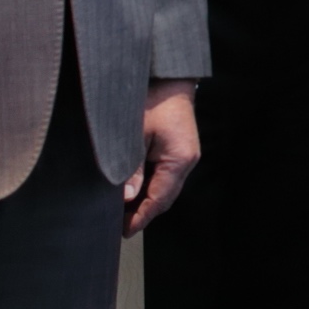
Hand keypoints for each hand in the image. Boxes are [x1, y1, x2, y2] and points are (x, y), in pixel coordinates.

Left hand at [126, 81, 201, 236]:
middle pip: (166, 197)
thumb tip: (126, 198)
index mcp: (179, 159)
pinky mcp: (180, 149)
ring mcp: (185, 155)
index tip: (125, 231)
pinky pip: (166, 176)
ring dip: (148, 200)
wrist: (168, 77)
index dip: (142, 216)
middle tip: (121, 227)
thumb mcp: (134, 136)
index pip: (160, 198)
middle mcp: (187, 161)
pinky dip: (151, 187)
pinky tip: (136, 190)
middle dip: (145, 213)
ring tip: (125, 212)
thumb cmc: (151, 101)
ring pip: (166, 188)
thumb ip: (132, 168)